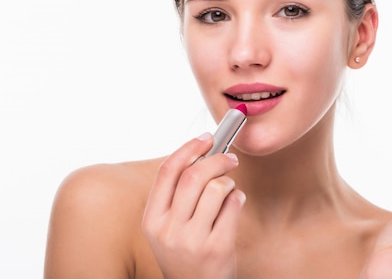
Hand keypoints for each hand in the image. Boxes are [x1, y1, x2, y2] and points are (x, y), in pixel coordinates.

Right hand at [141, 133, 245, 278]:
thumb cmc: (186, 252)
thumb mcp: (169, 227)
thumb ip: (178, 195)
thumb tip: (201, 152)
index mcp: (152, 220)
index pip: (167, 171)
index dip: (189, 149)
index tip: (206, 139)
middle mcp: (168, 230)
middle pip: (194, 175)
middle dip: (217, 159)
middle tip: (230, 158)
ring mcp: (192, 241)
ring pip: (217, 188)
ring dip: (229, 182)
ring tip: (229, 190)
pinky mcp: (217, 248)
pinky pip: (233, 205)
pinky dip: (238, 198)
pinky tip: (235, 203)